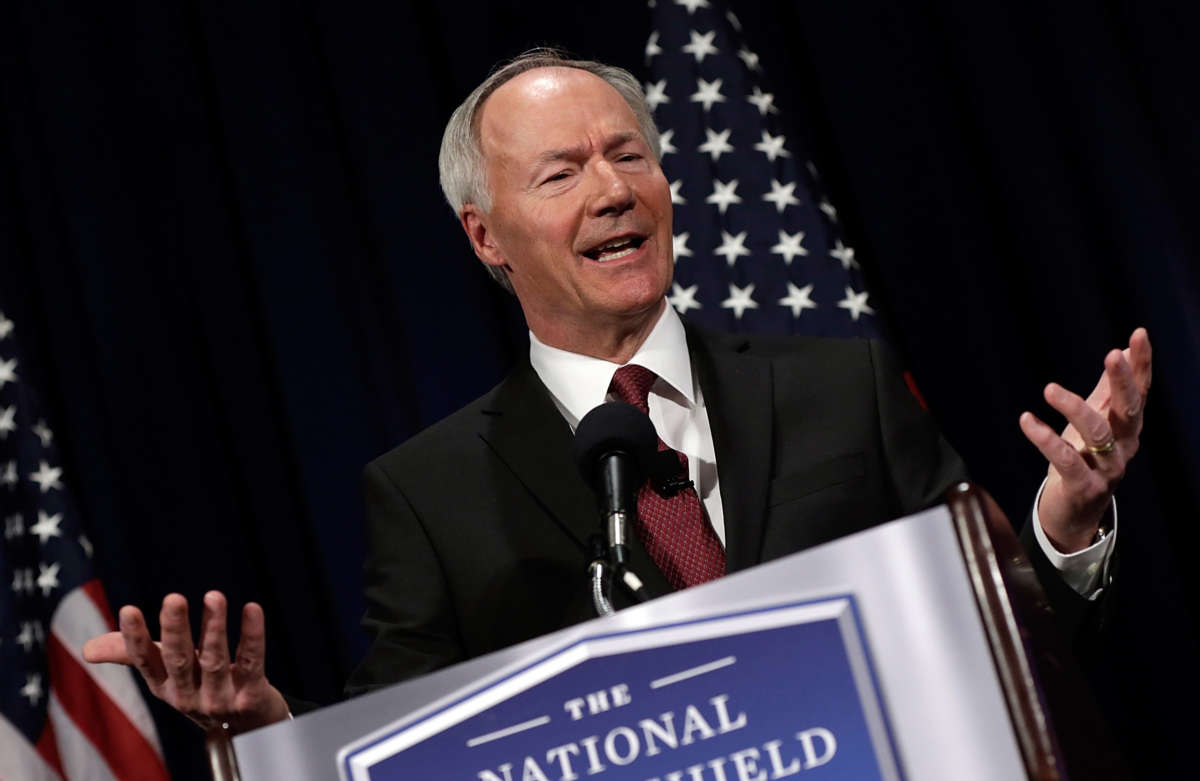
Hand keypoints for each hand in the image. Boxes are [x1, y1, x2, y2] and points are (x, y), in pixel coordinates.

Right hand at [82, 591, 289, 733]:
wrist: (248, 727)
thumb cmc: (200, 688)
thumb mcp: (166, 675)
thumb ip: (133, 655)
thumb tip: (86, 650)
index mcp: (164, 687)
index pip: (146, 661)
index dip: (136, 638)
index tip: (128, 609)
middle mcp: (188, 696)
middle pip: (179, 660)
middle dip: (175, 629)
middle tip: (174, 598)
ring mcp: (220, 699)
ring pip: (215, 660)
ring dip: (213, 627)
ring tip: (214, 596)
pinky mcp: (251, 696)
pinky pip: (251, 662)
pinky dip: (252, 635)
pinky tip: (253, 609)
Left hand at [1018, 328, 1150, 551]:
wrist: (1076, 512)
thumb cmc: (1085, 460)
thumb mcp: (1096, 422)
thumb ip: (1106, 392)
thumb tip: (1119, 352)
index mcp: (1128, 427)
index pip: (1139, 391)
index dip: (1141, 364)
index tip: (1138, 334)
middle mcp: (1125, 446)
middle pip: (1129, 410)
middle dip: (1123, 381)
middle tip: (1113, 355)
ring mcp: (1107, 468)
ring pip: (1098, 434)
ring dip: (1075, 408)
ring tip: (1050, 389)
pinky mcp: (1084, 487)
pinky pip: (1065, 460)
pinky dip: (1045, 439)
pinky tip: (1027, 419)